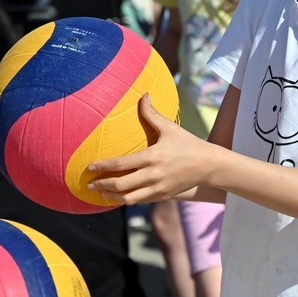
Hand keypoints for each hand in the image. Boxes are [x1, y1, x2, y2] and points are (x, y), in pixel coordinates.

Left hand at [86, 94, 214, 204]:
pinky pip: (140, 201)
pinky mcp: (163, 196)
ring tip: (101, 193)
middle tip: (89, 184)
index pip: (121, 164)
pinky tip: (119, 196)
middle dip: (102, 185)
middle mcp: (153, 175)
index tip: (89, 167)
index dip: (103, 166)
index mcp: (152, 157)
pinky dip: (126, 200)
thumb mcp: (170, 128)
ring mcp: (158, 188)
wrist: (208, 165)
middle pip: (121, 185)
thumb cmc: (188, 143)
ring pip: (129, 198)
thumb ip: (152, 113)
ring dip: (112, 196)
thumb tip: (143, 95)